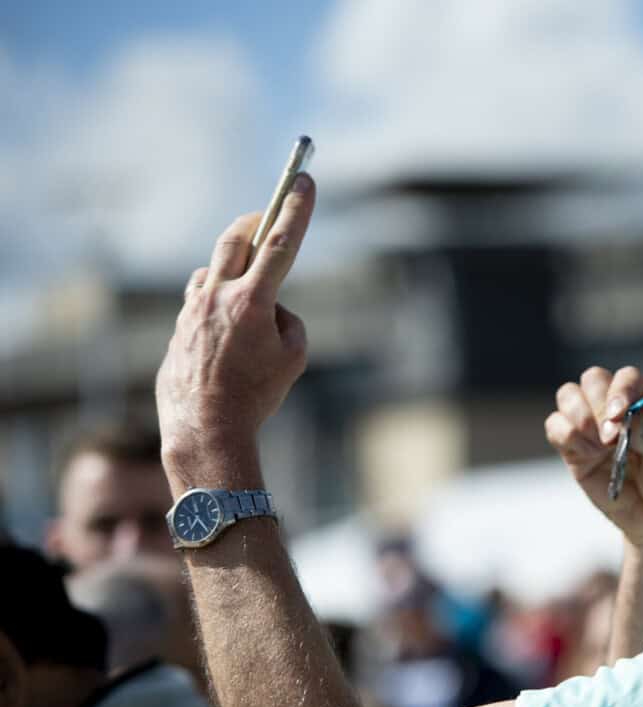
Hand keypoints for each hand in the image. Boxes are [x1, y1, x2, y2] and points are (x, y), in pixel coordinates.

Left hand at [155, 173, 314, 481]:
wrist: (205, 429)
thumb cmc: (257, 396)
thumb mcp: (294, 357)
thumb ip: (288, 320)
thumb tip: (270, 307)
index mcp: (253, 302)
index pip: (281, 242)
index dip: (296, 207)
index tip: (303, 179)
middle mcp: (218, 297)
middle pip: (236, 239)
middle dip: (254, 222)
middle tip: (267, 216)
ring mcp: (192, 310)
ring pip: (213, 269)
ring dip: (233, 268)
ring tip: (248, 294)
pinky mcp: (178, 328)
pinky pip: (198, 299)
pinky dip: (214, 299)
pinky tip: (222, 323)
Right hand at [545, 366, 642, 548]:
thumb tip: (626, 420)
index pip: (628, 378)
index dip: (621, 391)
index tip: (619, 414)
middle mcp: (618, 407)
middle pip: (593, 379)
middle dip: (598, 406)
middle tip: (610, 438)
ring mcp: (593, 426)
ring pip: (568, 395)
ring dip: (580, 417)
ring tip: (600, 447)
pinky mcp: (573, 449)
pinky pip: (555, 426)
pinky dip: (566, 436)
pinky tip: (588, 456)